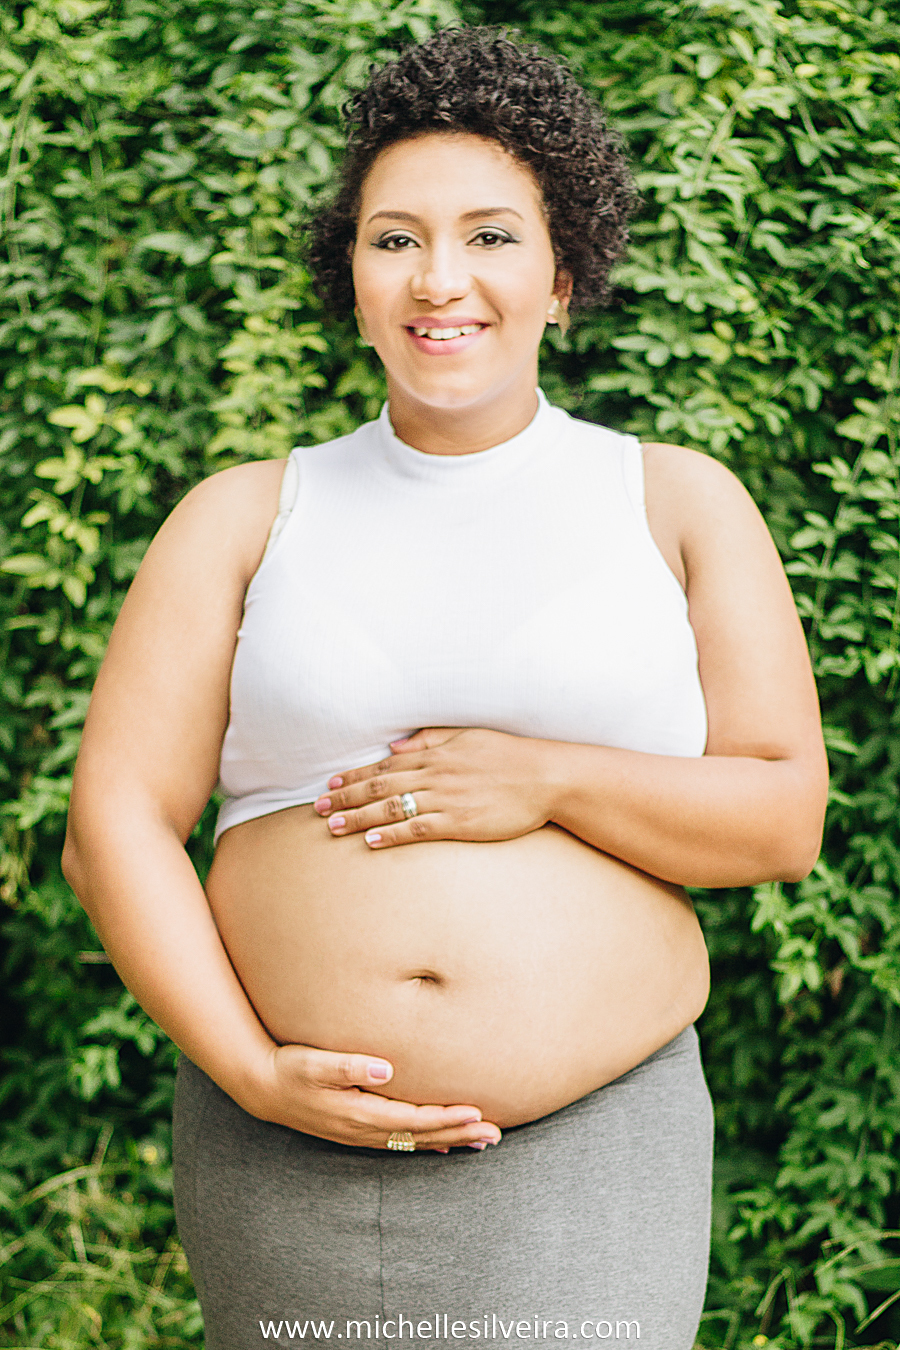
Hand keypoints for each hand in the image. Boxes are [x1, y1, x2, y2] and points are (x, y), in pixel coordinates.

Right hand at [245, 1042, 500, 1151]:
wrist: (262, 1087)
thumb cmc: (290, 1068)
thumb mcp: (314, 1062)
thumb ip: (348, 1065)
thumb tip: (383, 1067)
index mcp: (359, 1113)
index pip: (413, 1120)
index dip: (445, 1118)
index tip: (476, 1112)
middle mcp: (364, 1129)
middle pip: (420, 1136)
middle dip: (459, 1134)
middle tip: (495, 1134)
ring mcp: (361, 1134)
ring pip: (414, 1142)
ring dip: (449, 1141)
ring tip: (481, 1142)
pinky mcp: (357, 1130)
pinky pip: (400, 1142)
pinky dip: (426, 1144)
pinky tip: (444, 1148)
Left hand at [313, 727, 553, 848]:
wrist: (546, 776)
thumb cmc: (510, 755)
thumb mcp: (468, 736)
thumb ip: (430, 739)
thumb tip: (395, 746)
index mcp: (436, 754)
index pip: (385, 765)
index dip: (354, 775)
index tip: (330, 783)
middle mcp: (435, 775)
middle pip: (379, 786)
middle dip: (345, 796)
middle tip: (317, 807)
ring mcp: (446, 800)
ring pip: (392, 808)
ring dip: (359, 817)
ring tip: (332, 825)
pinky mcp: (459, 823)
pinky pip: (418, 829)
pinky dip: (392, 834)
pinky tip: (371, 840)